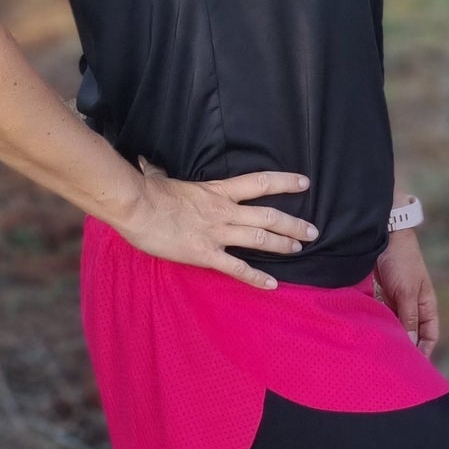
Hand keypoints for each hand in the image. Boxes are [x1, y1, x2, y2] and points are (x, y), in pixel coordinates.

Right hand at [115, 162, 316, 286]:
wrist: (135, 206)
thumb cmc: (147, 191)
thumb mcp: (163, 178)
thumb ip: (163, 172)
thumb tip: (148, 163)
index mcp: (218, 191)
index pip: (260, 182)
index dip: (284, 182)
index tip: (305, 183)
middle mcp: (224, 211)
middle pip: (268, 215)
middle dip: (293, 224)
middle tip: (313, 230)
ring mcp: (217, 233)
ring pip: (260, 238)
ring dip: (283, 244)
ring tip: (300, 248)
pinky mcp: (206, 254)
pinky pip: (236, 268)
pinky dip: (256, 277)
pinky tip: (272, 284)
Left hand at [376, 228, 439, 354]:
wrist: (386, 237)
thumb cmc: (402, 262)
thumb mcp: (407, 292)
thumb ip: (409, 318)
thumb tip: (411, 343)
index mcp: (427, 306)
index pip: (430, 335)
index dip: (424, 351)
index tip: (414, 368)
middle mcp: (414, 306)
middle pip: (413, 334)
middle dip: (406, 348)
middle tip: (394, 366)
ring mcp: (399, 301)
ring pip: (397, 326)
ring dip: (391, 338)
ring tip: (381, 354)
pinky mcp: (384, 296)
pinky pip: (383, 317)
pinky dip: (379, 326)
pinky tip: (371, 336)